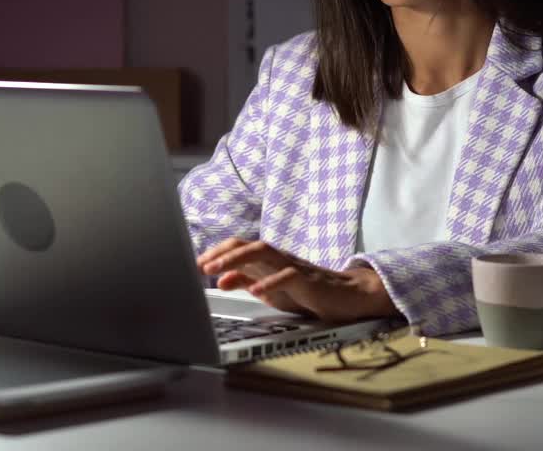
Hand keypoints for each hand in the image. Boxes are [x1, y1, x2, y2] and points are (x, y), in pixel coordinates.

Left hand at [197, 238, 397, 322]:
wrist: (347, 297)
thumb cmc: (306, 292)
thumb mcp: (269, 290)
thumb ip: (245, 281)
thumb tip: (218, 280)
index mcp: (267, 260)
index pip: (238, 247)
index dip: (216, 253)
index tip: (195, 264)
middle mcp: (278, 258)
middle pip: (247, 244)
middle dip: (221, 253)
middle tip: (200, 265)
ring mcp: (294, 266)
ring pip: (263, 251)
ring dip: (237, 259)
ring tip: (217, 270)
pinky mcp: (309, 280)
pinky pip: (288, 276)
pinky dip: (269, 282)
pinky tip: (254, 290)